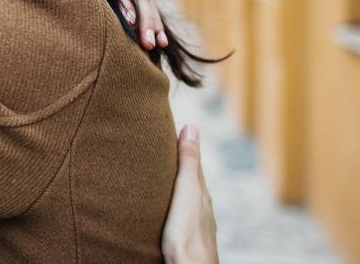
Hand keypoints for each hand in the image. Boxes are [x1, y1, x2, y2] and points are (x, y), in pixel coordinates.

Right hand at [162, 125, 218, 263]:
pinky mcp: (183, 233)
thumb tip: (192, 125)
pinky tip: (165, 205)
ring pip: (183, 195)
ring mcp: (193, 219)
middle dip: (177, 162)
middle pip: (189, 177)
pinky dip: (171, 200)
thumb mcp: (186, 188)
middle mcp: (199, 203)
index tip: (171, 126)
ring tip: (159, 173)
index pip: (192, 160)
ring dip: (173, 182)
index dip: (182, 143)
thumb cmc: (187, 230)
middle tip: (162, 144)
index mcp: (199, 189)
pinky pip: (178, 210)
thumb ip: (188, 160)